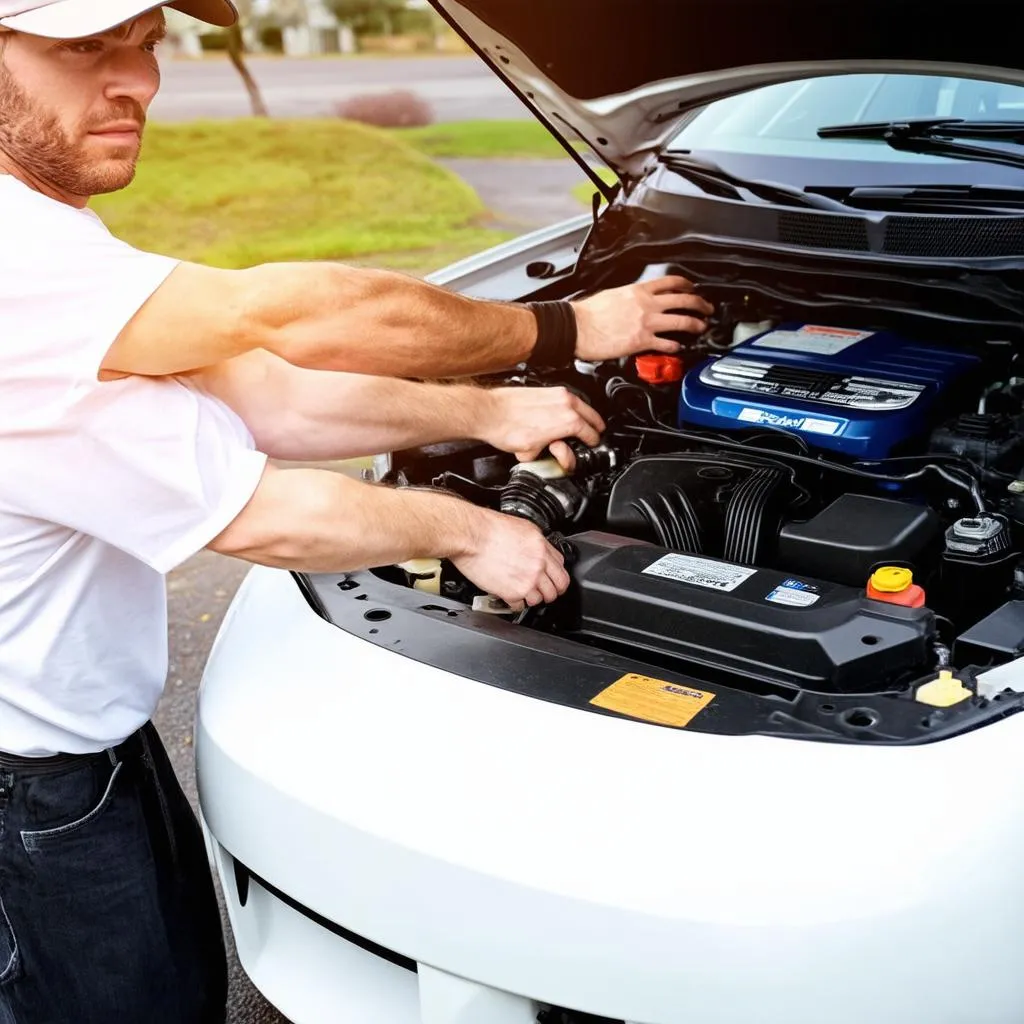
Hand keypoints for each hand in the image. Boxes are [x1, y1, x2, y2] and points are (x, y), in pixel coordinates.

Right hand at [451, 508, 569, 608]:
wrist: (471, 535)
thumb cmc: (487, 528)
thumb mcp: (521, 527)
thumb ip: (534, 543)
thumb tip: (537, 551)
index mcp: (541, 547)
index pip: (561, 568)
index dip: (555, 575)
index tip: (550, 579)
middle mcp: (538, 564)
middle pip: (557, 588)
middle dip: (550, 591)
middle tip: (542, 592)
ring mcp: (528, 580)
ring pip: (540, 600)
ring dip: (531, 598)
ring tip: (522, 594)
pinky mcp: (513, 593)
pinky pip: (520, 606)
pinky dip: (514, 604)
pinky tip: (509, 596)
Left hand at [478, 385, 605, 469]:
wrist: (489, 412)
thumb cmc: (507, 430)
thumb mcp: (532, 454)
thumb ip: (547, 455)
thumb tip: (550, 454)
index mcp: (569, 421)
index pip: (591, 434)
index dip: (593, 443)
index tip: (592, 445)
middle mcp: (566, 404)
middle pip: (592, 416)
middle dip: (594, 427)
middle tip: (594, 434)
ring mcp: (557, 394)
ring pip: (581, 404)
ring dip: (585, 415)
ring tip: (584, 423)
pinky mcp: (546, 389)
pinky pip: (568, 398)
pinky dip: (571, 406)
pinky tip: (565, 412)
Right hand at [571, 275, 713, 360]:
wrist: (577, 327)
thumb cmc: (588, 313)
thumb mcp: (613, 294)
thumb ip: (630, 297)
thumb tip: (636, 300)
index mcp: (638, 290)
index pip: (670, 282)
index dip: (687, 284)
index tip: (693, 288)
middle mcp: (646, 304)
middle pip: (683, 299)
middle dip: (700, 304)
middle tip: (707, 308)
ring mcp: (646, 322)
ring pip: (682, 320)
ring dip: (696, 324)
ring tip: (701, 327)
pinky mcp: (642, 341)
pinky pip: (666, 343)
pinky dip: (676, 346)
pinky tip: (679, 347)